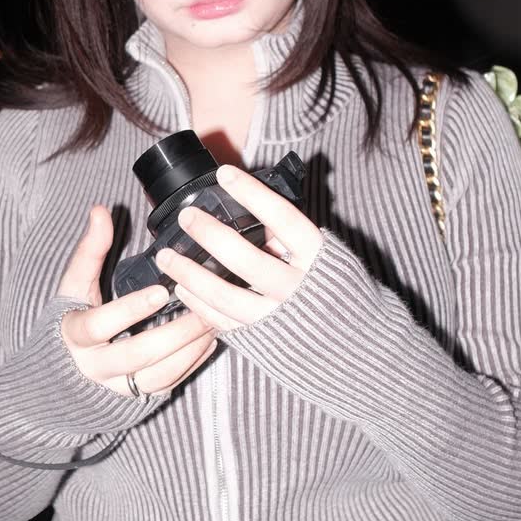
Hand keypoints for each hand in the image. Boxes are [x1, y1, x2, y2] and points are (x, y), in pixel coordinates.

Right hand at [57, 205, 219, 397]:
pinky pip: (167, 384)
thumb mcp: (73, 286)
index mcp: (76, 336)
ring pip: (158, 375)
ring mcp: (117, 387)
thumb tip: (100, 210)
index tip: (161, 292)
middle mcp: (95, 367)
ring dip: (189, 349)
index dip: (130, 310)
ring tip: (214, 322)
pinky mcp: (136, 397)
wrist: (61, 375)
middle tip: (204, 310)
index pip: (101, 325)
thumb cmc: (72, 319)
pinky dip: (191, 363)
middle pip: (137, 355)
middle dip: (175, 333)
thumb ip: (89, 250)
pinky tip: (209, 341)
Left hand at [153, 165, 322, 331]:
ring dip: (190, 274)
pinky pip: (222, 322)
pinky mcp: (261, 340)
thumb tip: (250, 209)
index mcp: (318, 258)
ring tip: (165, 255)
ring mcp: (278, 318)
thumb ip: (289, 237)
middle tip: (187, 217)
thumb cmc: (332, 290)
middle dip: (210, 235)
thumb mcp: (324, 256)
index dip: (253, 194)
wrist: (355, 346)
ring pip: (225, 297)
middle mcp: (298, 290)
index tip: (225, 174)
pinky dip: (197, 304)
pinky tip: (180, 287)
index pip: (284, 219)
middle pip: (247, 260)